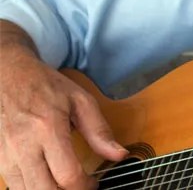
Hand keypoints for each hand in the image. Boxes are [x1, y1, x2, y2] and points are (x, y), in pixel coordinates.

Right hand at [0, 35, 127, 189]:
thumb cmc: (46, 86)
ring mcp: (6, 155)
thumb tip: (119, 155)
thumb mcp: (80, 101)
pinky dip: (33, 188)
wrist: (9, 76)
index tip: (94, 183)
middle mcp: (23, 146)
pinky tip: (46, 179)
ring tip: (65, 183)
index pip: (67, 175)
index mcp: (48, 129)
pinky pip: (16, 186)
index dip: (85, 187)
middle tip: (81, 187)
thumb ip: (99, 131)